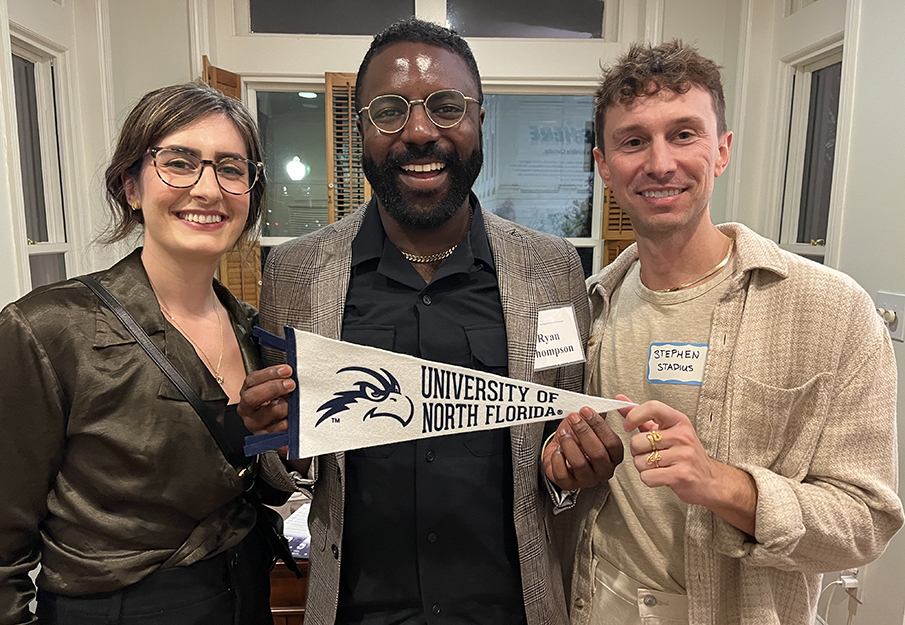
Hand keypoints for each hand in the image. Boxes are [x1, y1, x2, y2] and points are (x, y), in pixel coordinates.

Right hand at [238, 365, 294, 436]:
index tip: (287, 370)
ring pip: (267, 414)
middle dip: (273, 388)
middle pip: (253, 397)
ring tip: (295, 404)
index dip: (270, 373)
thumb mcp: (276, 389)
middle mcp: (247, 409)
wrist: (278, 425)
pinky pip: (277, 432)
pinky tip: (293, 422)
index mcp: (247, 393)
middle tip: (291, 384)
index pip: (253, 380)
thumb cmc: (276, 403)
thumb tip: (292, 374)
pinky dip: (287, 426)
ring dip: (284, 407)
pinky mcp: (265, 438)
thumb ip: (280, 380)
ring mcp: (254, 424)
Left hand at [543, 406, 623, 489]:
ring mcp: (587, 479)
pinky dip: (558, 459)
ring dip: (570, 444)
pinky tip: (558, 449)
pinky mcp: (569, 484)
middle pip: (597, 453)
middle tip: (574, 418)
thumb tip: (599, 405)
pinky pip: (563, 473)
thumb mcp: (588, 426)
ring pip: (580, 463)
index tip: (586, 411)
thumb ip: (595, 418)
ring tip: (563, 433)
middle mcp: (603, 470)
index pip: (612, 442)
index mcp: (613, 456)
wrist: (559, 452)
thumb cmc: (576, 440)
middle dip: (584, 432)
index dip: (599, 425)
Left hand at [618, 394, 756, 533]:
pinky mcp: (681, 474)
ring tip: (659, 465)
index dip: (634, 415)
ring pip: (640, 461)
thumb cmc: (686, 454)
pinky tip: (661, 476)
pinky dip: (649, 479)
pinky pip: (647, 476)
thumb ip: (643, 417)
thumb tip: (621, 401)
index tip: (628, 425)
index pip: (652, 407)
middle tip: (651, 454)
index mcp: (678, 421)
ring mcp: (683, 455)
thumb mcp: (668, 430)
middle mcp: (682, 436)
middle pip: (638, 441)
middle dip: (638, 452)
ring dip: (644, 467)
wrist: (710, 480)